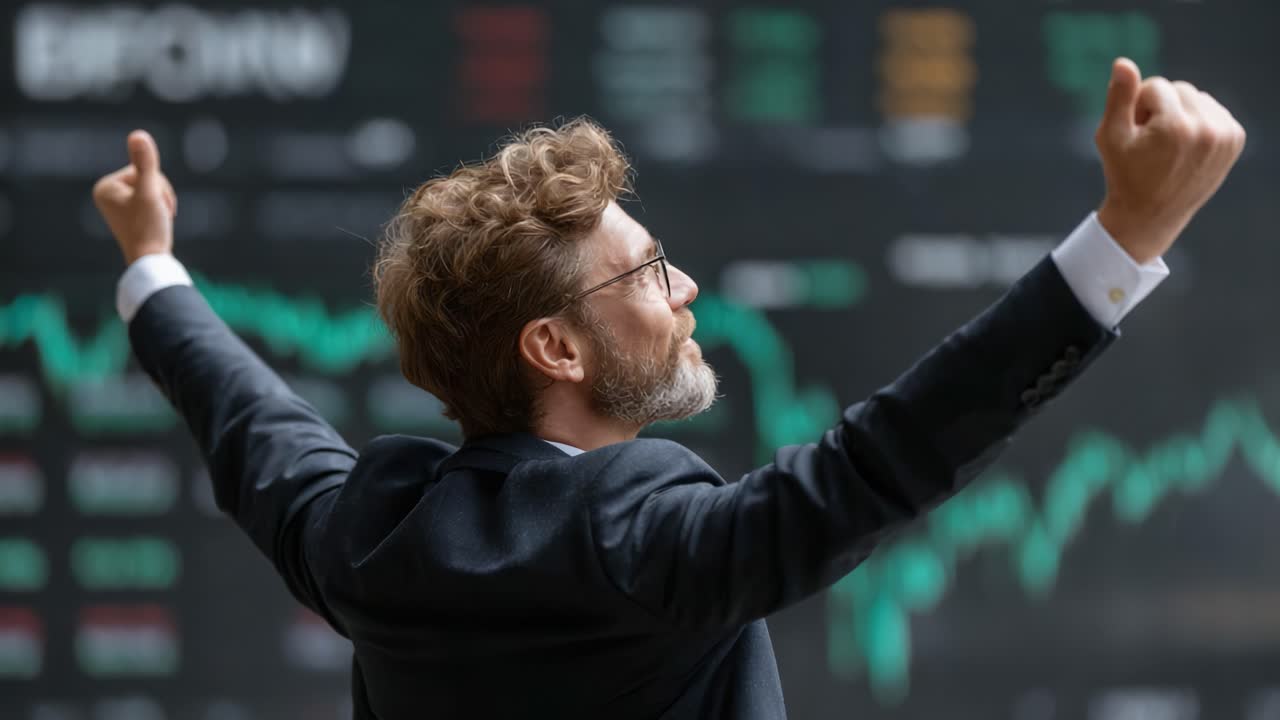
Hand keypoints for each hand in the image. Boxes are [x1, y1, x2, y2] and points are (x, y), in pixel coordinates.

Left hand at [92, 130, 177, 265]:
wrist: (151, 261)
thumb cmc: (149, 228)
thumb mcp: (150, 191)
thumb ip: (146, 163)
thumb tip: (138, 134)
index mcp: (105, 187)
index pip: (142, 171)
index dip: (156, 186)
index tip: (151, 208)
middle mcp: (106, 195)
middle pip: (147, 180)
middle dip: (161, 195)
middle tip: (158, 216)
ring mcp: (117, 206)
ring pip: (152, 191)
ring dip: (163, 203)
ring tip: (158, 222)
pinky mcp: (128, 215)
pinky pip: (150, 202)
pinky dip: (160, 211)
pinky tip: (157, 225)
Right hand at [1094, 58, 1245, 263]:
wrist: (1152, 214)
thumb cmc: (1125, 174)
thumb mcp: (1111, 136)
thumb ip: (1118, 97)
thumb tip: (1123, 63)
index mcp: (1176, 126)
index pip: (1156, 86)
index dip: (1138, 106)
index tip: (1135, 132)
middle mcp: (1206, 128)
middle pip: (1180, 89)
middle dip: (1161, 107)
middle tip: (1150, 140)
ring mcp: (1225, 135)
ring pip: (1198, 98)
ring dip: (1180, 113)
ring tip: (1168, 144)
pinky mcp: (1235, 140)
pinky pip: (1213, 111)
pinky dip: (1199, 121)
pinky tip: (1186, 144)